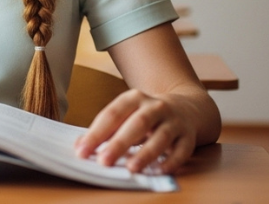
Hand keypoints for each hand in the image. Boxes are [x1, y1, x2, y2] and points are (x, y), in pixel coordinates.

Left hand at [74, 88, 196, 174]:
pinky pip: (182, 150)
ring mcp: (174, 121)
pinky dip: (171, 161)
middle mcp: (155, 107)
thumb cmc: (145, 116)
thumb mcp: (125, 114)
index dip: (96, 132)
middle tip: (103, 161)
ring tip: (131, 168)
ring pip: (161, 136)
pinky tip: (159, 171)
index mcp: (134, 98)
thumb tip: (80, 146)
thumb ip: (105, 129)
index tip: (82, 150)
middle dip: (119, 143)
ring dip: (146, 153)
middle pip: (137, 123)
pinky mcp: (189, 137)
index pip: (112, 114)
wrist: (185, 107)